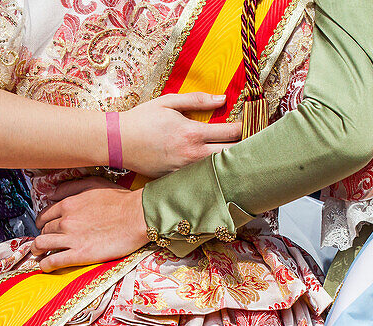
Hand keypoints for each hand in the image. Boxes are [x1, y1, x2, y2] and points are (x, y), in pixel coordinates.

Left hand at [32, 178, 148, 271]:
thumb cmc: (121, 201)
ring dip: (37, 250)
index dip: (42, 222)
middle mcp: (65, 221)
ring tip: (39, 254)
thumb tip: (51, 193)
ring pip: (42, 244)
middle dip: (42, 235)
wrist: (137, 216)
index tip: (45, 227)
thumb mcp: (94, 183)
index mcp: (68, 204)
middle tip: (46, 242)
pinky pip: (53, 261)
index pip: (45, 214)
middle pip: (43, 230)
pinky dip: (45, 265)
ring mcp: (71, 238)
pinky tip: (46, 266)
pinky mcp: (80, 255)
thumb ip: (70, 187)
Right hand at [120, 93, 241, 178]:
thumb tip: (222, 99)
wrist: (118, 142)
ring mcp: (185, 171)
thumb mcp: (168, 102)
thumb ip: (197, 99)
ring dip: (231, 162)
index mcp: (192, 133)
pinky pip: (202, 178)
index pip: (231, 133)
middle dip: (246, 148)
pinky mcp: (178, 180)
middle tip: (255, 142)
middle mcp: (192, 155)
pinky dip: (213, 173)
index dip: (246, 128)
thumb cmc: (142, 119)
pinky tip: (220, 169)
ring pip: (219, 170)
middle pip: (231, 155)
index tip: (253, 124)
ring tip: (243, 155)